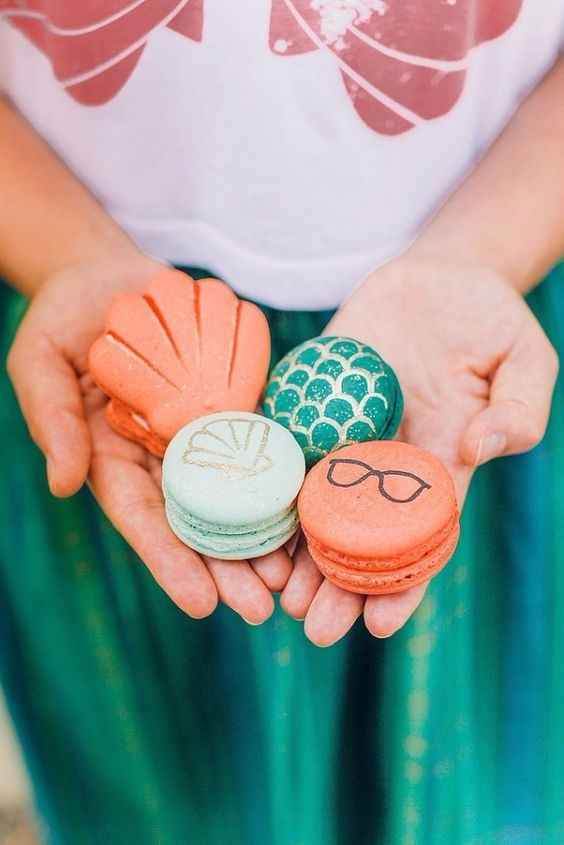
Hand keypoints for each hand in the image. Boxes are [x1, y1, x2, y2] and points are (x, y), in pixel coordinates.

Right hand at [7, 254, 290, 621]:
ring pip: (235, 490)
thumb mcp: (39, 365)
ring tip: (292, 575)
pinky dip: (280, 471)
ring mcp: (200, 430)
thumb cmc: (63, 322)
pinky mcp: (231, 399)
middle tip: (261, 607)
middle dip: (227, 566)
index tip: (200, 603)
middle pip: (198, 520)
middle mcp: (162, 455)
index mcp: (114, 460)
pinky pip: (259, 437)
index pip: (143, 520)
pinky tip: (305, 502)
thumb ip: (53, 421)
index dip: (170, 562)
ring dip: (262, 533)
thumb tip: (65, 484)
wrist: (108, 278)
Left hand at [281, 257, 557, 644]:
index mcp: (440, 464)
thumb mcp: (526, 358)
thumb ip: (518, 409)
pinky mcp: (315, 403)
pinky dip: (269, 484)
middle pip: (362, 536)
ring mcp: (347, 434)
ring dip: (298, 553)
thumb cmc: (490, 320)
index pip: (422, 538)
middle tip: (314, 629)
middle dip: (341, 586)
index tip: (381, 626)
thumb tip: (477, 449)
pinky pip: (288, 447)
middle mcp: (389, 461)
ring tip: (275, 596)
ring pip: (317, 504)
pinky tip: (247, 519)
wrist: (436, 277)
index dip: (405, 584)